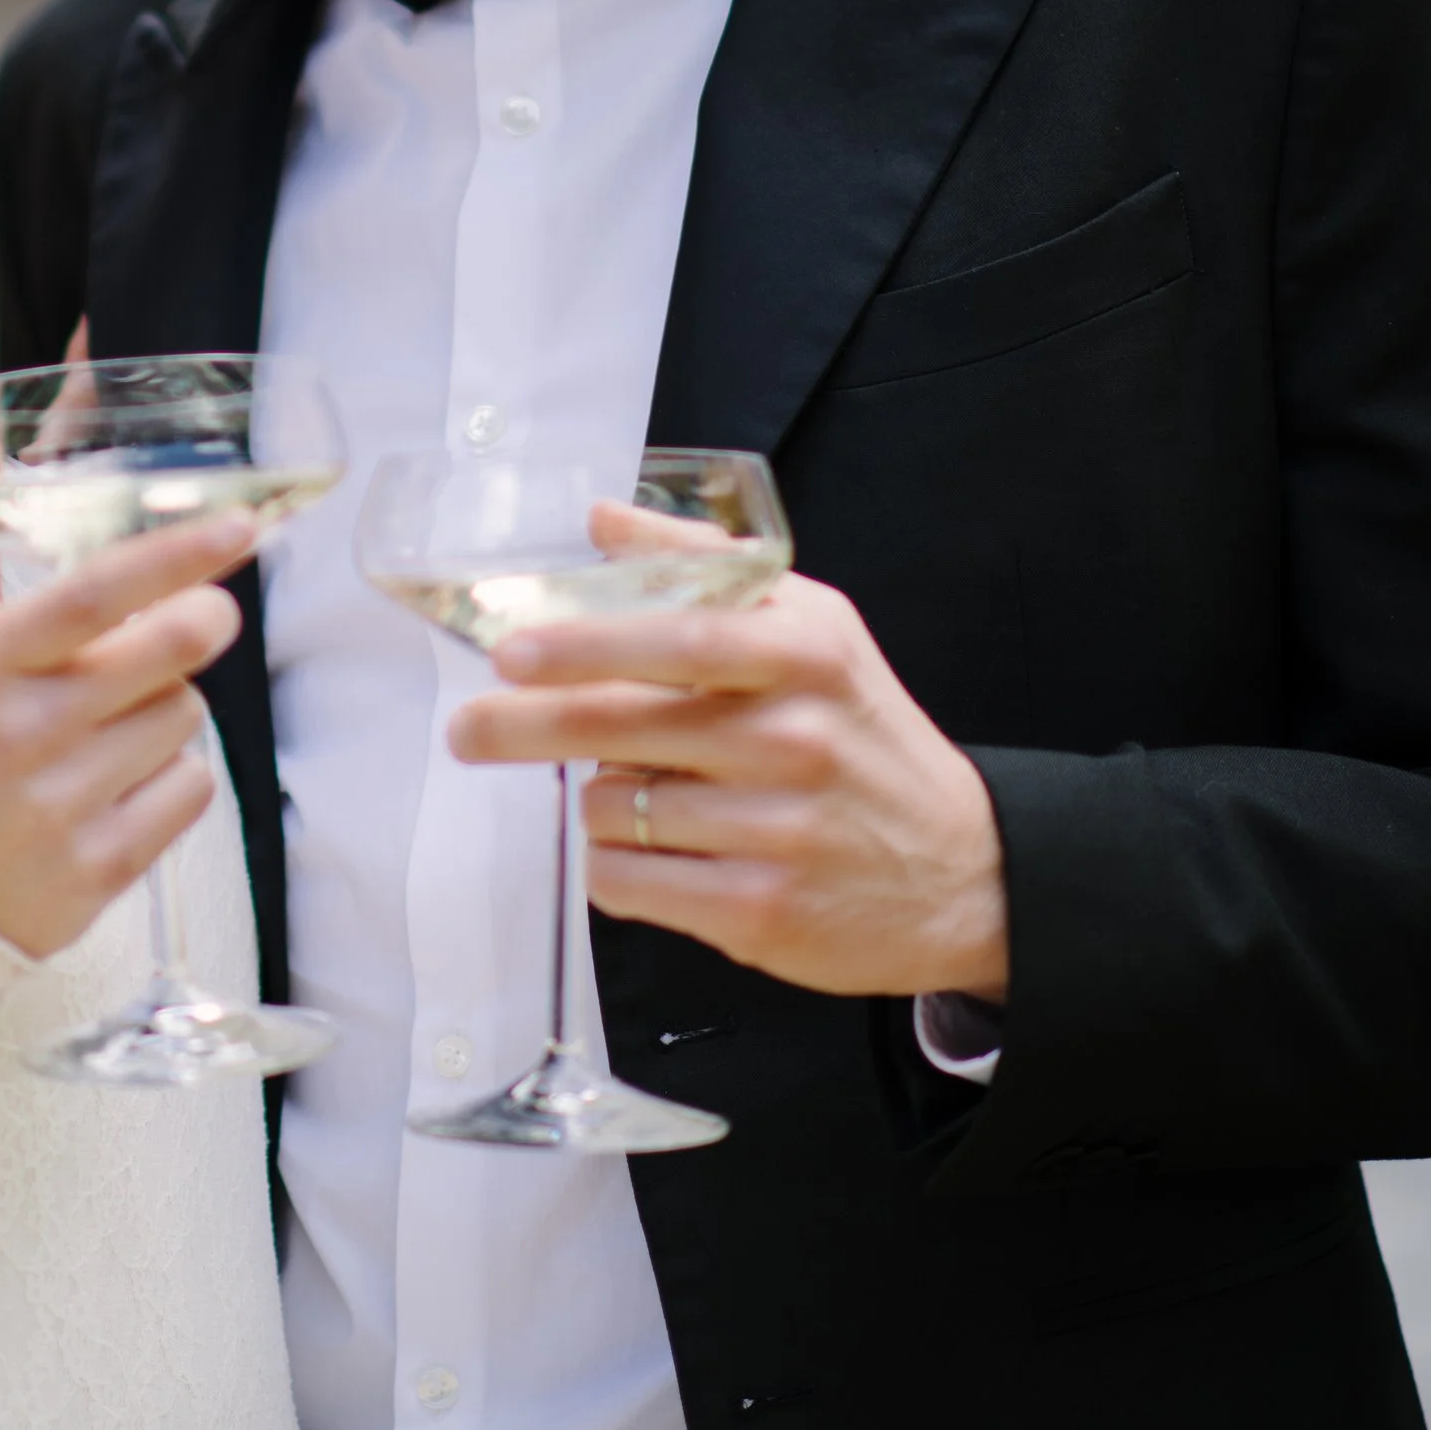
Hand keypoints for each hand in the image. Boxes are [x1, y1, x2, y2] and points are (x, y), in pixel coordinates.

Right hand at [0, 509, 249, 958]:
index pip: (93, 593)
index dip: (172, 554)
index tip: (238, 524)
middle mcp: (23, 729)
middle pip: (170, 652)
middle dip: (196, 627)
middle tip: (199, 620)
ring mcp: (61, 803)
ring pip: (185, 719)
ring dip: (168, 715)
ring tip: (111, 735)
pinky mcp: (100, 867)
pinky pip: (189, 790)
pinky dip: (171, 783)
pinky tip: (120, 792)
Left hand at [445, 500, 1009, 1000]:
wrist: (964, 872)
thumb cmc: (862, 735)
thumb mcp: (815, 630)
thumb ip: (704, 570)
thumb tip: (600, 517)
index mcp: (807, 655)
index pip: (681, 641)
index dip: (587, 644)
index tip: (510, 650)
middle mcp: (798, 740)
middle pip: (624, 728)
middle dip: (525, 727)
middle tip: (466, 729)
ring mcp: (780, 832)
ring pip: (616, 810)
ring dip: (597, 801)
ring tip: (635, 794)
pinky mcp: (761, 912)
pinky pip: (631, 883)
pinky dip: (612, 865)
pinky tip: (644, 849)